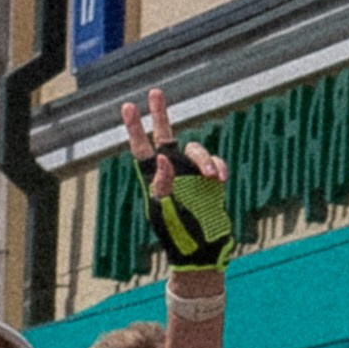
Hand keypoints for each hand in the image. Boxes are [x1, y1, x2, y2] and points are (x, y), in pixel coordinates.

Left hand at [122, 86, 232, 271]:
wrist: (201, 254)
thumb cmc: (176, 236)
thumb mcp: (164, 211)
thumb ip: (162, 185)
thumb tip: (164, 159)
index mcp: (153, 180)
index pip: (141, 150)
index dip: (135, 128)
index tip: (129, 107)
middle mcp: (172, 173)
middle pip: (165, 136)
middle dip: (161, 114)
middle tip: (155, 93)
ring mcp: (192, 177)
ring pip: (196, 150)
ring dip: (204, 160)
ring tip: (212, 177)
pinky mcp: (211, 184)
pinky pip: (216, 164)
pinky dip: (219, 167)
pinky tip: (220, 180)